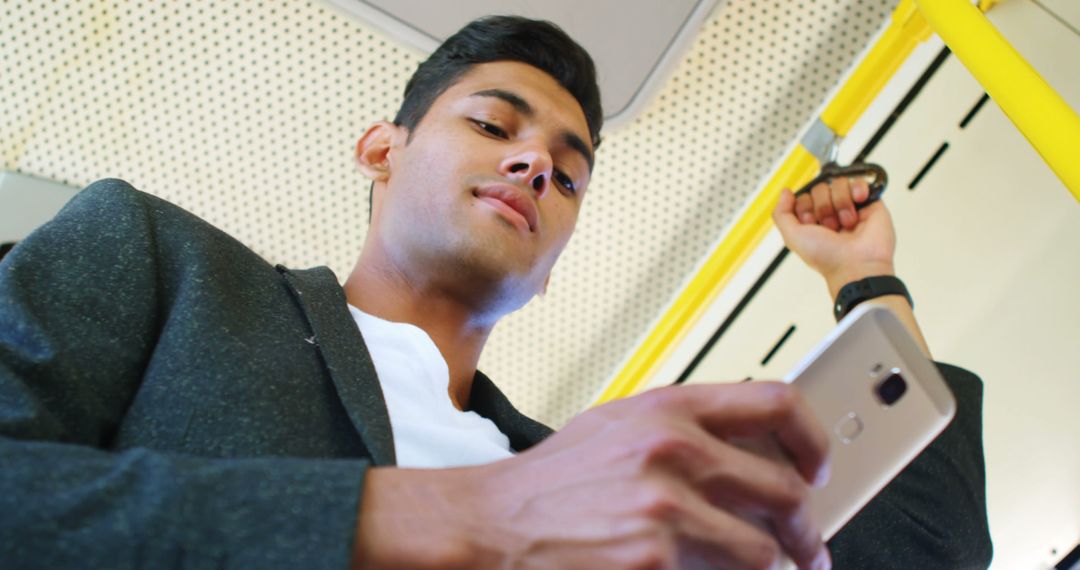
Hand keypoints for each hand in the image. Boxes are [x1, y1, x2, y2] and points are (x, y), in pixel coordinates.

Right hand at [354, 382, 831, 569]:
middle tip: (810, 549)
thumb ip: (685, 428)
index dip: (814, 439)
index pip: (777, 403)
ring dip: (768, 568)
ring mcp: (665, 509)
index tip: (821, 468)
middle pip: (786, 491)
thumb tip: (753, 449)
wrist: (493, 524)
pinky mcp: (654, 562)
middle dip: (808, 531)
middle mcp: (672, 451)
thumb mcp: (618, 427)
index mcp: (668, 408)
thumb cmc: (555, 480)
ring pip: (764, 552)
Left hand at [773, 177, 895, 297]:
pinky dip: (857, 189)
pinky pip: (859, 181)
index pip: (803, 197)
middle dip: (823, 207)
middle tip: (831, 227)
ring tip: (847, 223)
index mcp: (813, 221)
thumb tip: (785, 192)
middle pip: (819, 188)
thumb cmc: (826, 257)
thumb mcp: (792, 237)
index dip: (805, 208)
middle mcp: (831, 213)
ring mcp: (850, 207)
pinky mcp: (870, 203)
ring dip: (840, 204)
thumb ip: (781, 213)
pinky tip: (858, 202)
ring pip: (838, 183)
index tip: (811, 224)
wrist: (857, 264)